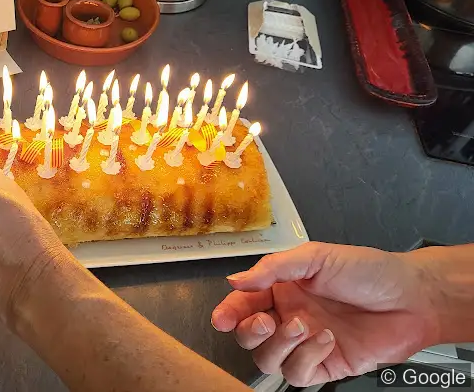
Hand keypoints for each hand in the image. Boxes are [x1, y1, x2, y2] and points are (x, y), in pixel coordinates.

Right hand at [212, 242, 437, 386]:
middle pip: (249, 336)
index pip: (244, 302)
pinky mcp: (325, 366)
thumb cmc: (366, 270)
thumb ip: (273, 268)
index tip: (222, 319)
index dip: (229, 312)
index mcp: (282, 288)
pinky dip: (305, 358)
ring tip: (303, 326)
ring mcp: (305, 344)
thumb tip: (235, 281)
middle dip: (249, 331)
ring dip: (279, 345)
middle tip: (266, 321)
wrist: (410, 298)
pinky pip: (297, 374)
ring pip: (268, 359)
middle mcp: (289, 316)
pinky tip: (325, 340)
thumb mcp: (316, 257)